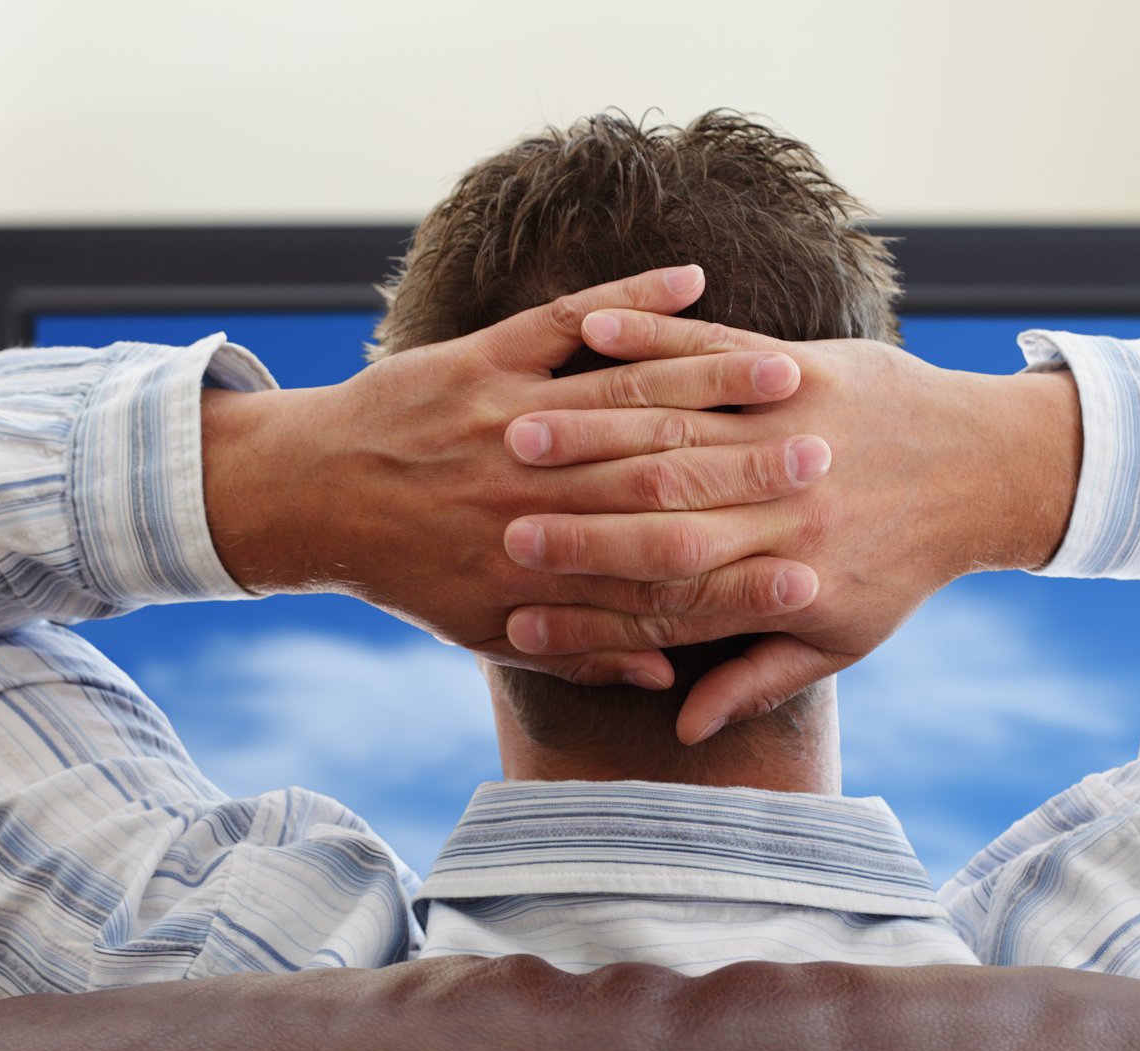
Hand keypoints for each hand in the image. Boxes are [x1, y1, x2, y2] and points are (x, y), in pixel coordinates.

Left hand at [200, 266, 828, 687]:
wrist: (310, 496)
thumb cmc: (409, 572)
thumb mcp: (488, 630)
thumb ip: (585, 650)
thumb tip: (669, 683)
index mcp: (543, 569)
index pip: (664, 580)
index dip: (740, 579)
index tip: (811, 574)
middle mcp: (534, 496)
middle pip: (666, 482)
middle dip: (753, 472)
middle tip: (829, 461)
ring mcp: (508, 419)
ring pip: (629, 398)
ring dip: (715, 379)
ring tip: (792, 370)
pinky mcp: (482, 360)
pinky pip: (569, 320)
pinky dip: (632, 295)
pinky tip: (693, 277)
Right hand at [497, 310, 1082, 740]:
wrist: (984, 468)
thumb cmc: (904, 563)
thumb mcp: (843, 639)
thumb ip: (757, 678)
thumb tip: (685, 727)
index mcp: (784, 575)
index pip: (670, 598)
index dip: (594, 609)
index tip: (521, 614)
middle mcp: (783, 504)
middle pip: (659, 514)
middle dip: (576, 523)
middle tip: (500, 525)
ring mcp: (791, 428)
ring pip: (676, 430)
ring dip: (593, 429)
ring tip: (520, 433)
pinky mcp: (801, 367)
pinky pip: (715, 349)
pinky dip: (654, 336)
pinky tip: (592, 334)